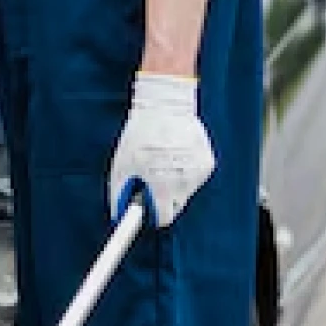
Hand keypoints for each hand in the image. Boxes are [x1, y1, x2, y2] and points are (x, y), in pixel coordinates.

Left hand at [108, 73, 214, 226]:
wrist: (166, 106)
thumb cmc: (141, 134)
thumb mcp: (122, 163)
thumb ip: (120, 192)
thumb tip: (117, 214)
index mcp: (163, 187)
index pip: (163, 219)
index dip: (153, 216)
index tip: (147, 213)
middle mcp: (184, 183)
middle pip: (176, 206)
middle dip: (164, 199)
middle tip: (152, 184)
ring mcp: (199, 173)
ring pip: (186, 190)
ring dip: (174, 181)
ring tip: (163, 161)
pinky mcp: (208, 163)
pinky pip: (195, 175)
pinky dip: (186, 168)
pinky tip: (176, 152)